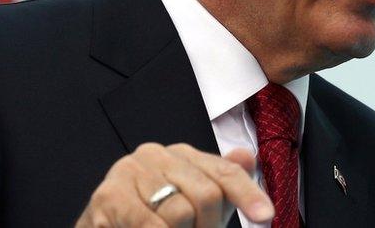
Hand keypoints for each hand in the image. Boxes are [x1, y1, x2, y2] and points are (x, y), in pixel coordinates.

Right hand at [75, 143, 273, 227]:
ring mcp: (129, 171)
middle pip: (206, 193)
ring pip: (179, 212)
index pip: (224, 171)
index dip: (247, 194)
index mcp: (180, 154)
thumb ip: (221, 183)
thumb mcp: (194, 205)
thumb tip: (247, 156)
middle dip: (207, 226)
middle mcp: (155, 154)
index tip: (265, 216)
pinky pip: (150, 224)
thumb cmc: (153, 220)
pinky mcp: (109, 195)